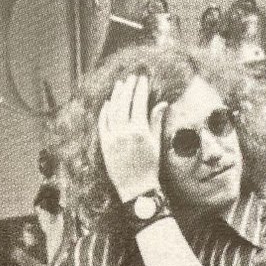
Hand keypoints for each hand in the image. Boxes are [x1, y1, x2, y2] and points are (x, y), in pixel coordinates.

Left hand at [97, 73, 169, 204]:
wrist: (136, 188)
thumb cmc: (150, 166)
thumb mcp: (155, 143)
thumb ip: (156, 121)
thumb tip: (162, 103)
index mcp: (139, 131)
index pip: (138, 103)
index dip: (140, 89)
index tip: (142, 78)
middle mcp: (124, 133)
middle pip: (124, 103)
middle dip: (127, 88)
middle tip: (131, 77)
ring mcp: (112, 139)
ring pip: (112, 111)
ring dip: (115, 96)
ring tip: (119, 85)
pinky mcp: (105, 145)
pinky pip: (103, 124)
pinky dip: (104, 112)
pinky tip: (107, 103)